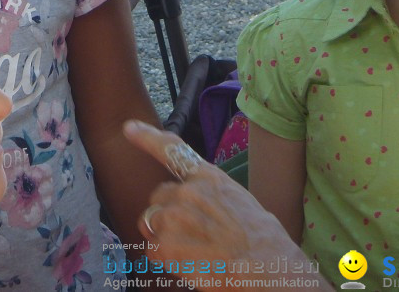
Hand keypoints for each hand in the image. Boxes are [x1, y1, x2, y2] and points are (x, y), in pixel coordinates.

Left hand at [123, 120, 328, 289]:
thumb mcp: (241, 202)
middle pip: (158, 198)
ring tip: (197, 252)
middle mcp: (187, 190)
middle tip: (193, 236)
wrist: (268, 269)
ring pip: (152, 225)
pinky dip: (167, 261)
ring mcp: (174, 216)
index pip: (173, 150)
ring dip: (166, 239)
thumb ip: (211, 197)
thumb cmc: (264, 243)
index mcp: (209, 177)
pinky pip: (152, 251)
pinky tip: (192, 264)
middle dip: (166, 215)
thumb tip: (196, 206)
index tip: (129, 128)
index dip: (147, 138)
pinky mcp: (165, 245)